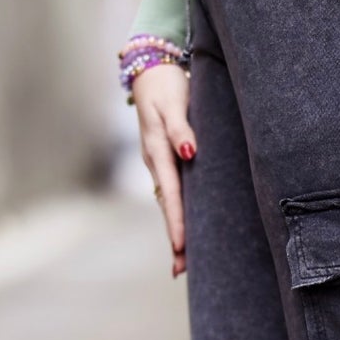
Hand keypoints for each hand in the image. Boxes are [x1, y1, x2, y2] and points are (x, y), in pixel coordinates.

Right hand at [133, 63, 195, 277]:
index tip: (182, 247)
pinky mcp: (164, 160)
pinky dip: (177, 213)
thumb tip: (187, 153)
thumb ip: (181, 128)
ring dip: (176, 230)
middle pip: (167, 207)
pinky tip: (184, 230)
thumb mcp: (174, 103)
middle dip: (174, 238)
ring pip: (168, 202)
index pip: (170, 193)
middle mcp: (156, 162)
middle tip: (181, 270)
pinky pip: (171, 192)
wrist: (151, 69)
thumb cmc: (167, 85)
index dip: (177, 221)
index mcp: (158, 150)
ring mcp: (158, 163)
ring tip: (184, 262)